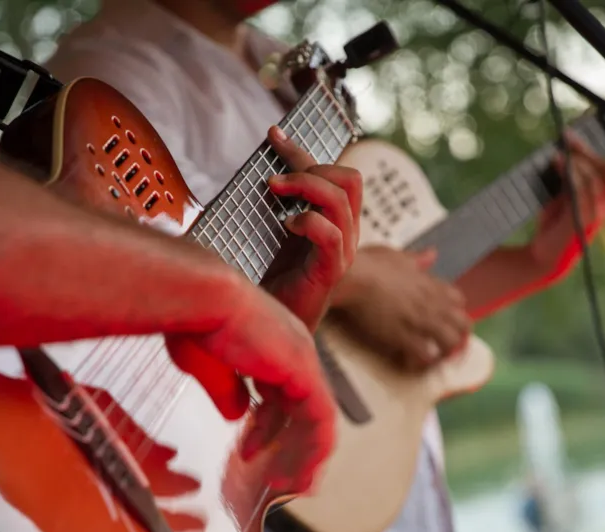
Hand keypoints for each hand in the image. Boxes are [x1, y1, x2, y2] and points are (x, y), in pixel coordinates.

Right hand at [165, 280, 334, 493]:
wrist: (200, 298)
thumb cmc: (194, 319)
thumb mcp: (208, 365)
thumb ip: (225, 389)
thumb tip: (236, 414)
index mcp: (270, 341)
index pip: (280, 391)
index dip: (265, 426)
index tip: (248, 451)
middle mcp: (293, 348)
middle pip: (302, 406)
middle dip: (290, 444)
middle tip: (279, 477)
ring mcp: (303, 360)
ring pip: (317, 419)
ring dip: (304, 456)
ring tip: (292, 487)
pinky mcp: (306, 373)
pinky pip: (322, 422)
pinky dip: (314, 452)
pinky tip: (301, 476)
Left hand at [262, 126, 361, 331]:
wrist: (272, 325)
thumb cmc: (270, 281)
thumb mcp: (271, 233)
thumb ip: (273, 206)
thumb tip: (254, 173)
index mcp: (334, 221)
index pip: (332, 172)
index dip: (301, 149)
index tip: (273, 134)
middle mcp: (346, 232)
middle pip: (350, 178)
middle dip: (310, 167)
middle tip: (275, 180)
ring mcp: (343, 251)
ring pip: (340, 198)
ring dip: (304, 185)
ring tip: (274, 192)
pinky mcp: (331, 270)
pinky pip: (331, 233)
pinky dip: (308, 221)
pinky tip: (287, 227)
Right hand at [332, 245, 471, 370]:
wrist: (353, 278)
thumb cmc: (368, 264)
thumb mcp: (396, 256)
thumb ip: (417, 259)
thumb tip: (433, 254)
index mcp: (429, 283)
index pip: (458, 300)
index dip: (452, 311)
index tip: (442, 318)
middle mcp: (431, 303)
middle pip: (462, 325)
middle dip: (456, 335)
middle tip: (440, 343)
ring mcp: (420, 321)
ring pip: (450, 343)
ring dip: (442, 351)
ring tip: (427, 356)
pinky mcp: (405, 337)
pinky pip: (426, 356)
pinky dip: (421, 361)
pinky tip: (409, 360)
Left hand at [529, 132, 604, 273]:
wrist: (544, 256)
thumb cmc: (552, 225)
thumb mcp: (559, 196)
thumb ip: (566, 177)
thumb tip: (560, 151)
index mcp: (602, 196)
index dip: (596, 147)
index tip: (580, 130)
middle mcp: (604, 203)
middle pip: (604, 167)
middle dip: (586, 149)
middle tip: (567, 137)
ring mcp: (596, 212)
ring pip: (594, 176)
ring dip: (577, 159)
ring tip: (561, 149)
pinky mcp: (583, 218)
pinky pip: (582, 190)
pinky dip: (571, 173)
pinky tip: (560, 162)